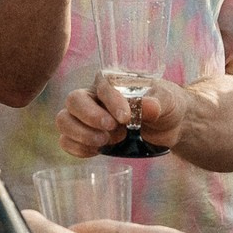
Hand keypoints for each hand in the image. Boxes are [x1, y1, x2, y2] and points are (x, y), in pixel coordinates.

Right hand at [54, 75, 185, 158]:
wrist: (167, 126)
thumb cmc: (165, 106)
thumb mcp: (169, 102)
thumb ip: (159, 103)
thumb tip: (148, 106)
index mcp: (112, 81)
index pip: (102, 86)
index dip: (111, 102)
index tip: (126, 118)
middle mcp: (94, 96)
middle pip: (73, 100)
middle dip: (90, 118)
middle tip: (114, 130)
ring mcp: (85, 117)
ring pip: (63, 120)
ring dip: (82, 135)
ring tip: (106, 142)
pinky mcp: (84, 137)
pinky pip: (66, 141)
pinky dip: (78, 148)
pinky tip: (98, 151)